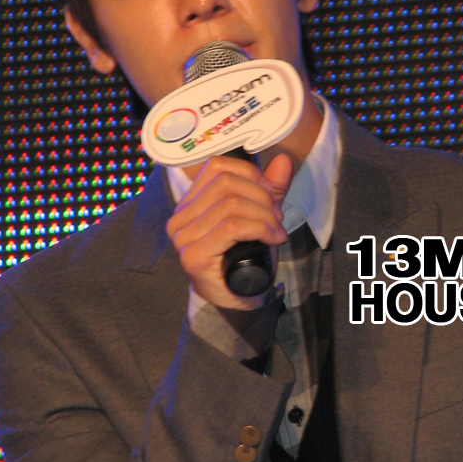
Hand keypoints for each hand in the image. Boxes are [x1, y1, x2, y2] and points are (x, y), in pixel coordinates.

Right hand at [165, 151, 292, 308]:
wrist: (236, 301)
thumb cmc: (244, 258)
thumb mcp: (259, 217)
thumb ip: (269, 190)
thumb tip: (283, 160)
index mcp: (189, 202)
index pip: (217, 166)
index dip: (251, 174)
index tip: (271, 195)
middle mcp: (179, 217)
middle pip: (226, 184)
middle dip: (262, 197)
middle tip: (278, 218)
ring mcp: (183, 237)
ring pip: (231, 205)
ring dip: (264, 216)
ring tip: (277, 231)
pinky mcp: (194, 255)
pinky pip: (232, 228)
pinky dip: (259, 229)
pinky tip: (273, 238)